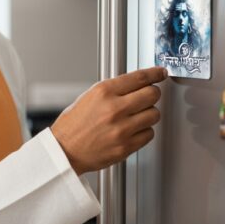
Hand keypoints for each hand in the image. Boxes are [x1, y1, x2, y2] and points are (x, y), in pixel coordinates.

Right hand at [51, 67, 166, 174]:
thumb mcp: (89, 97)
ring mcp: (122, 128)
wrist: (64, 150)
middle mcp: (114, 108)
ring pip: (154, 114)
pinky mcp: (126, 146)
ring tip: (135, 116)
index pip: (139, 77)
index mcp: (104, 92)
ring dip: (148, 113)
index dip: (155, 73)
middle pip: (152, 94)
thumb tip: (137, 83)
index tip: (160, 73)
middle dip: (152, 93)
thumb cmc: (73, 125)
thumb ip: (114, 90)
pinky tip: (132, 130)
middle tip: (147, 96)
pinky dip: (144, 131)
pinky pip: (149, 134)